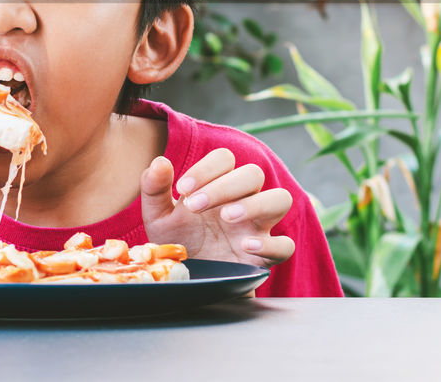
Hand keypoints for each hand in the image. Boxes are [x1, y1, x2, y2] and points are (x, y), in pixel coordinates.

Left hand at [140, 149, 294, 267]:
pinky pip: (285, 246)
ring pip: (280, 199)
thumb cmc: (178, 241)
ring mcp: (257, 227)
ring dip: (255, 204)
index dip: (206, 168)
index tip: (182, 189)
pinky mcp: (265, 257)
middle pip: (253, 173)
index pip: (225, 159)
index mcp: (218, 186)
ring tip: (226, 217)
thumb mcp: (158, 217)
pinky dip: (270, 244)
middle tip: (195, 206)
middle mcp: (242, 201)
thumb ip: (154, 188)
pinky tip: (245, 245)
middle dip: (224, 186)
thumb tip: (160, 161)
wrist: (187, 280)